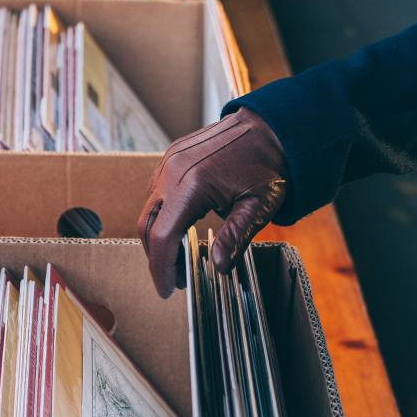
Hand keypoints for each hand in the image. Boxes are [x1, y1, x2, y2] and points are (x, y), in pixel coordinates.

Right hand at [138, 107, 288, 297]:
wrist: (269, 126)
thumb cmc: (268, 165)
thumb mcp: (258, 205)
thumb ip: (235, 237)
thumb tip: (217, 267)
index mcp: (192, 184)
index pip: (162, 236)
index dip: (161, 268)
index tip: (167, 290)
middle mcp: (172, 171)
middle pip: (147, 225)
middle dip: (156, 257)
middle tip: (175, 279)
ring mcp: (168, 161)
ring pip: (148, 208)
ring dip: (158, 236)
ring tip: (180, 257)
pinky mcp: (170, 156)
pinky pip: (155, 191)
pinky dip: (162, 215)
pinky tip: (180, 228)